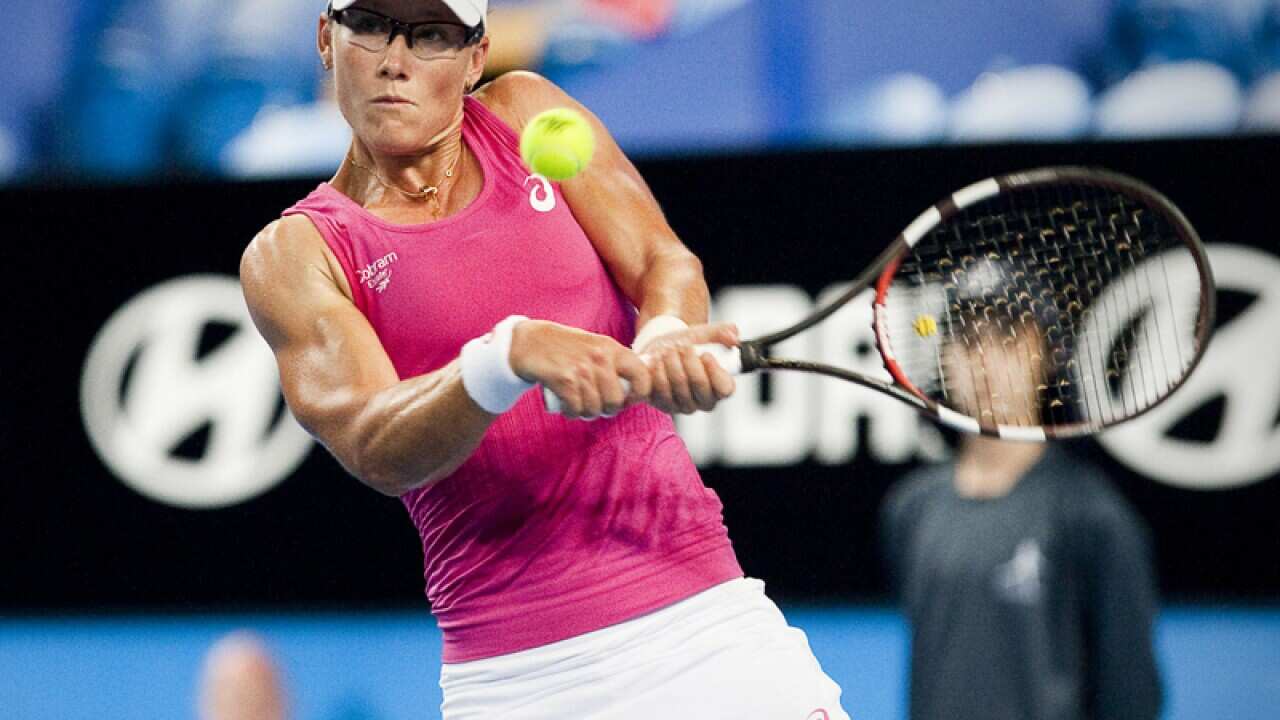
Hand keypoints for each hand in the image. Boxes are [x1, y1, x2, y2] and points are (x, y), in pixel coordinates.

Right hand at [509, 320, 651, 418]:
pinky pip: (576, 409)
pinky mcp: (564, 380)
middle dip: (606, 410)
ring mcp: (582, 369)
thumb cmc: (568, 348)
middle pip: (615, 401)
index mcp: (613, 349)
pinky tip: (568, 407)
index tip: (628, 400)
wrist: (531, 342)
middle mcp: (600, 358)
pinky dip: (572, 413)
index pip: (642, 376)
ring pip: (595, 408)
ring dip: (586, 412)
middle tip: (597, 406)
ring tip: (579, 404)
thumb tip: (638, 391)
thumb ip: (617, 363)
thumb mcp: (597, 347)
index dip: (640, 394)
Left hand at [640, 323, 738, 414]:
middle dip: (689, 360)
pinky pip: (660, 390)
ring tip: (667, 350)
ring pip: (678, 384)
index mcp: (722, 386)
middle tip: (682, 346)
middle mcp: (705, 400)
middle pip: (699, 383)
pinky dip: (657, 372)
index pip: (725, 388)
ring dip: (671, 362)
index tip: (706, 354)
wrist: (662, 350)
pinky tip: (656, 362)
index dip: (715, 371)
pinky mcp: (665, 406)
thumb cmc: (688, 344)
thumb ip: (722, 332)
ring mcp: (685, 406)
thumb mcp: (705, 334)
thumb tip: (733, 336)